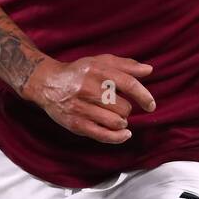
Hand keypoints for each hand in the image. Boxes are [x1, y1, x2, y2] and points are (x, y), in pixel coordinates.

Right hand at [20, 54, 155, 144]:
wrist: (47, 83)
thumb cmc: (78, 72)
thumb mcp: (100, 62)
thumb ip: (125, 65)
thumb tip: (149, 70)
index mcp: (97, 70)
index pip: (128, 84)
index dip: (143, 96)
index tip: (151, 105)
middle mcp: (88, 88)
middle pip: (123, 106)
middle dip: (126, 109)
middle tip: (117, 106)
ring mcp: (81, 108)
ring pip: (116, 122)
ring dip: (121, 121)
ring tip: (114, 116)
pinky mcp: (75, 124)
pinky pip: (103, 135)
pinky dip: (118, 137)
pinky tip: (124, 134)